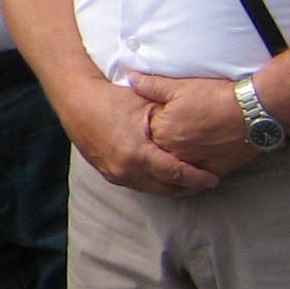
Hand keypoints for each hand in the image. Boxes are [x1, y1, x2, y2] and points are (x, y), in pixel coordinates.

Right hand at [61, 77, 218, 196]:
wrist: (75, 100)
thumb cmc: (111, 99)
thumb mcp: (145, 105)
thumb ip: (171, 120)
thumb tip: (198, 130)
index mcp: (137, 154)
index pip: (176, 174)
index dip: (198, 178)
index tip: (214, 178)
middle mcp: (125, 170)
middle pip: (166, 188)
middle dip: (188, 188)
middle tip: (205, 183)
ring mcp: (114, 173)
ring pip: (151, 190)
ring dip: (170, 187)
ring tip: (188, 182)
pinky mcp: (107, 173)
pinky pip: (137, 184)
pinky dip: (153, 182)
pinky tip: (163, 176)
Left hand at [134, 73, 264, 179]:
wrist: (254, 111)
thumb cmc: (216, 97)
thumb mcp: (180, 87)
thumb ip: (151, 86)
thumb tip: (130, 78)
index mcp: (161, 131)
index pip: (143, 137)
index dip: (147, 131)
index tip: (150, 128)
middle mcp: (174, 152)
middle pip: (158, 156)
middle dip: (156, 152)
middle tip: (159, 148)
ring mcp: (194, 164)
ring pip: (175, 172)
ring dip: (171, 168)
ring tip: (171, 163)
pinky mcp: (214, 172)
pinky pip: (196, 182)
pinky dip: (191, 179)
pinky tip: (188, 176)